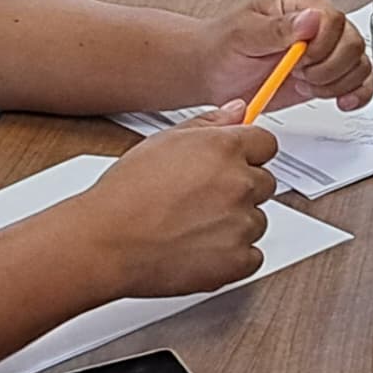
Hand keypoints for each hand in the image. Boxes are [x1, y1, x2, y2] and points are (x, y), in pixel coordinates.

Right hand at [65, 118, 279, 300]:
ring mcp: (241, 224)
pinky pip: (252, 257)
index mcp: (224, 149)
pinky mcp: (237, 261)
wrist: (107, 242)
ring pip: (256, 220)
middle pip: (265, 183)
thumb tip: (238, 110)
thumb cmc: (125, 195)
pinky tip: (201, 249)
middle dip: (240, 190)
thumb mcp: (162, 142)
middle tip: (202, 200)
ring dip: (235, 224)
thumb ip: (209, 123)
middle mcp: (239, 184)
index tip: (237, 164)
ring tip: (192, 226)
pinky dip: (232, 258)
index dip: (249, 155)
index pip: (266, 144)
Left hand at [204, 0, 369, 106]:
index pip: (334, 19)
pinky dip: (355, 93)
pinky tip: (341, 100)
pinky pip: (360, 81)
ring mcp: (326, 50)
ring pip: (359, 64)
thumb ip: (277, 28)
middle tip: (299, 74)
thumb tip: (311, 18)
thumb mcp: (243, 34)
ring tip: (305, 84)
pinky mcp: (329, 74)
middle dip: (328, 68)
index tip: (297, 61)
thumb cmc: (223, 47)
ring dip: (336, 83)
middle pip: (352, 43)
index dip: (321, 46)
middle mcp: (319, 24)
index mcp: (300, 4)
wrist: (214, 72)